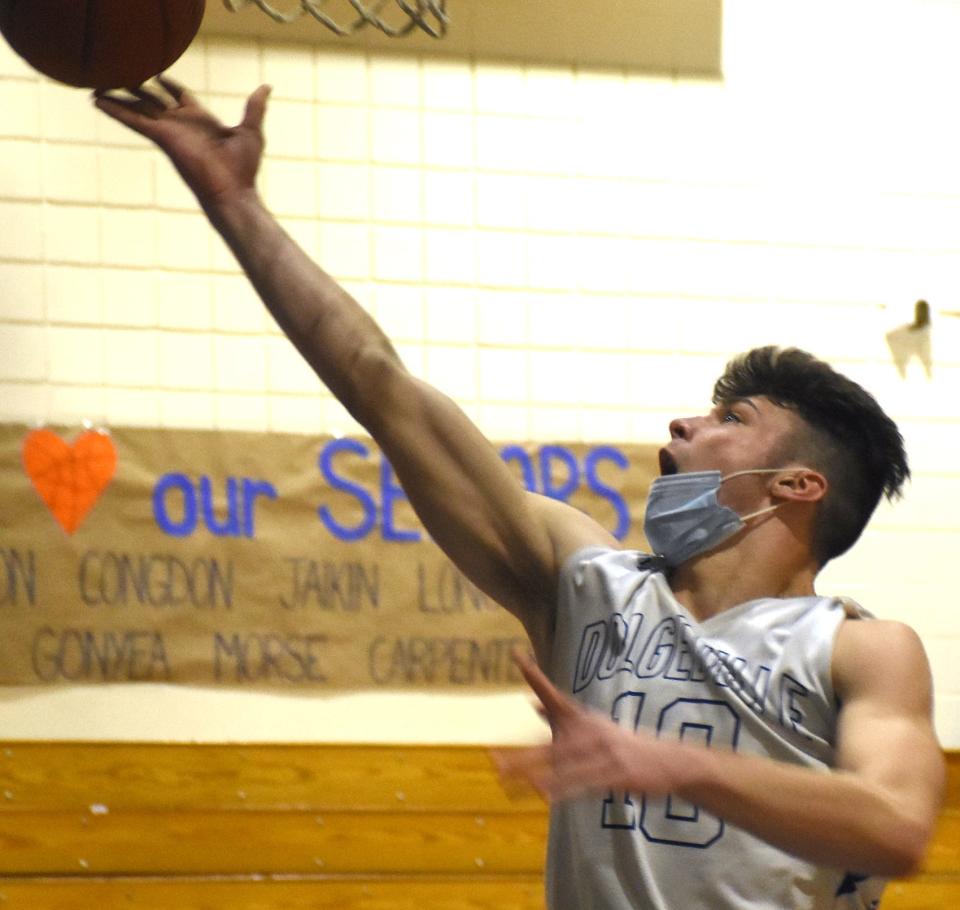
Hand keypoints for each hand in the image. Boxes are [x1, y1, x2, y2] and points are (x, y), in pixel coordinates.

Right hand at [94, 76, 270, 210]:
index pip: (180, 96)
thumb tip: (266, 88)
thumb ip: (254, 108)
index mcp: (201, 120)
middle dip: (136, 87)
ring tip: (95, 86)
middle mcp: (182, 124)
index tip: (158, 74)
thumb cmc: (244, 168)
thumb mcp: (251, 131)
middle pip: (153, 99)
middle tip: (118, 74)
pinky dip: (116, 111)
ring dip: (118, 97)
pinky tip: (98, 102)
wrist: (234, 191)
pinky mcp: (162, 138)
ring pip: (138, 107)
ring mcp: (169, 130)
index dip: (170, 84)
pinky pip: (134, 121)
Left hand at [494, 652, 680, 801]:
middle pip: (549, 743)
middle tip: (493, 760)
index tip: (515, 654)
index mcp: (582, 717)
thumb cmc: (621, 744)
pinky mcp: (614, 774)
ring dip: (536, 775)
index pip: (553, 693)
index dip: (535, 675)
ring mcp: (602, 753)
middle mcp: (589, 732)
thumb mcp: (592, 725)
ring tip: (512, 782)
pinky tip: (546, 795)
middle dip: (520, 756)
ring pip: (563, 766)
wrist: (666, 760)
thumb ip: (559, 715)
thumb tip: (531, 703)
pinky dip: (564, 789)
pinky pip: (583, 784)